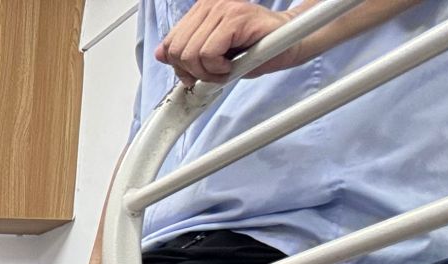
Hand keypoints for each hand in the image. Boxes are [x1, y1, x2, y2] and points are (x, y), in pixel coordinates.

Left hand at [155, 0, 301, 84]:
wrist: (287, 42)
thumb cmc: (252, 48)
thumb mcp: (210, 54)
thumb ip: (185, 51)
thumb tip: (161, 54)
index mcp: (200, 10)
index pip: (169, 44)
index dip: (180, 66)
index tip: (197, 73)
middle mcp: (210, 4)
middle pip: (177, 51)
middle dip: (193, 72)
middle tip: (214, 73)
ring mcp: (223, 8)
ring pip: (191, 54)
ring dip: (208, 72)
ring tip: (225, 69)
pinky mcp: (236, 17)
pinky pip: (208, 53)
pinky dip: (218, 68)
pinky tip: (232, 64)